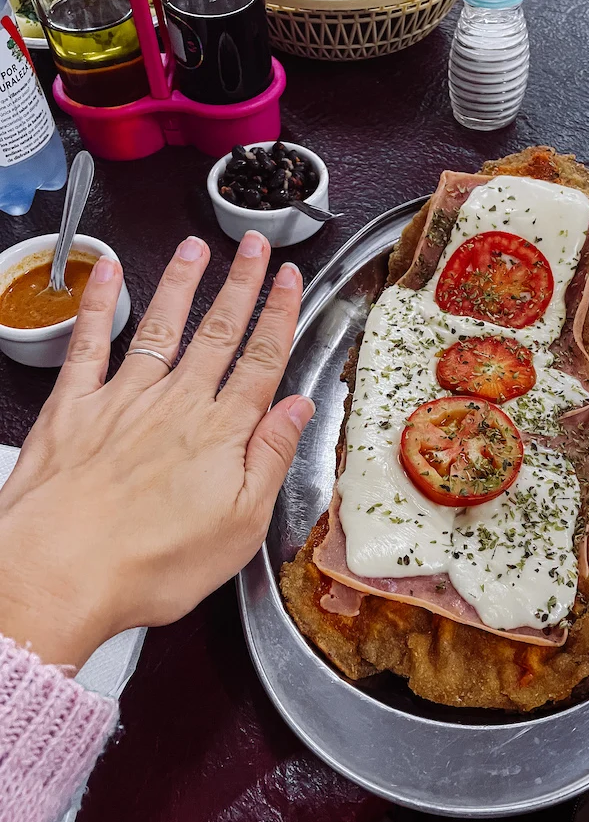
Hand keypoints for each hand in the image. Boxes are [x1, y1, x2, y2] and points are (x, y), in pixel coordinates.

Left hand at [0, 231, 313, 668]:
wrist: (56, 575)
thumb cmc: (149, 564)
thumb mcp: (240, 527)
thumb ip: (270, 458)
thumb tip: (298, 408)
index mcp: (220, 433)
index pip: (261, 360)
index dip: (279, 315)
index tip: (289, 280)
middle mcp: (176, 404)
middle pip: (218, 332)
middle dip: (241, 284)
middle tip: (255, 246)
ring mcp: (123, 399)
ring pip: (162, 327)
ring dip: (182, 284)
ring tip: (196, 248)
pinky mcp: (74, 406)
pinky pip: (90, 342)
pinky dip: (99, 303)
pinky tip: (109, 274)